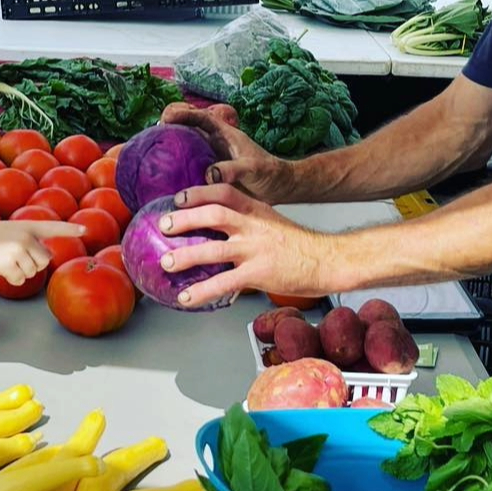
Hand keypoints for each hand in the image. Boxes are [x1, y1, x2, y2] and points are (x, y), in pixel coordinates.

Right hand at [0, 220, 79, 284]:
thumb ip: (30, 241)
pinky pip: (20, 280)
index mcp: (28, 226)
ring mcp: (18, 250)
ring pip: (33, 272)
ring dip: (20, 272)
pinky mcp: (10, 264)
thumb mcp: (12, 232)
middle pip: (44, 261)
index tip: (85, 230)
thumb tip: (46, 259)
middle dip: (33, 264)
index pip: (53, 227)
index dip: (70, 229)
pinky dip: (12, 278)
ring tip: (4, 260)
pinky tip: (0, 268)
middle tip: (14, 257)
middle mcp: (26, 237)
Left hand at [156, 184, 329, 307]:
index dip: (199, 192)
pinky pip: (225, 283)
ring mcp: (256, 250)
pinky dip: (202, 291)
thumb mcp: (271, 222)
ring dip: (186, 256)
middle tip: (163, 226)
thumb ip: (247, 221)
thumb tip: (217, 227)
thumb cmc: (299, 245)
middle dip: (185, 219)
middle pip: (214, 214)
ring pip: (214, 250)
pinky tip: (187, 298)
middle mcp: (254, 226)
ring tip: (166, 263)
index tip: (178, 198)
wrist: (328, 260)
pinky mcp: (259, 274)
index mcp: (256, 210)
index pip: (224, 192)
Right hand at [160, 103, 295, 204]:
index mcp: (225, 134)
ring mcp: (210, 157)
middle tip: (154, 132)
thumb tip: (210, 173)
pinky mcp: (208, 174)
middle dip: (170, 124)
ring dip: (170, 145)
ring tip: (153, 151)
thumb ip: (233, 169)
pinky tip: (165, 177)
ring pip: (185, 145)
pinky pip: (188, 166)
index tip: (167, 116)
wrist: (278, 188)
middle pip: (188, 127)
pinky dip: (176, 167)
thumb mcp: (253, 169)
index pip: (202, 117)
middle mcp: (214, 143)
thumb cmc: (269, 173)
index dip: (184, 113)